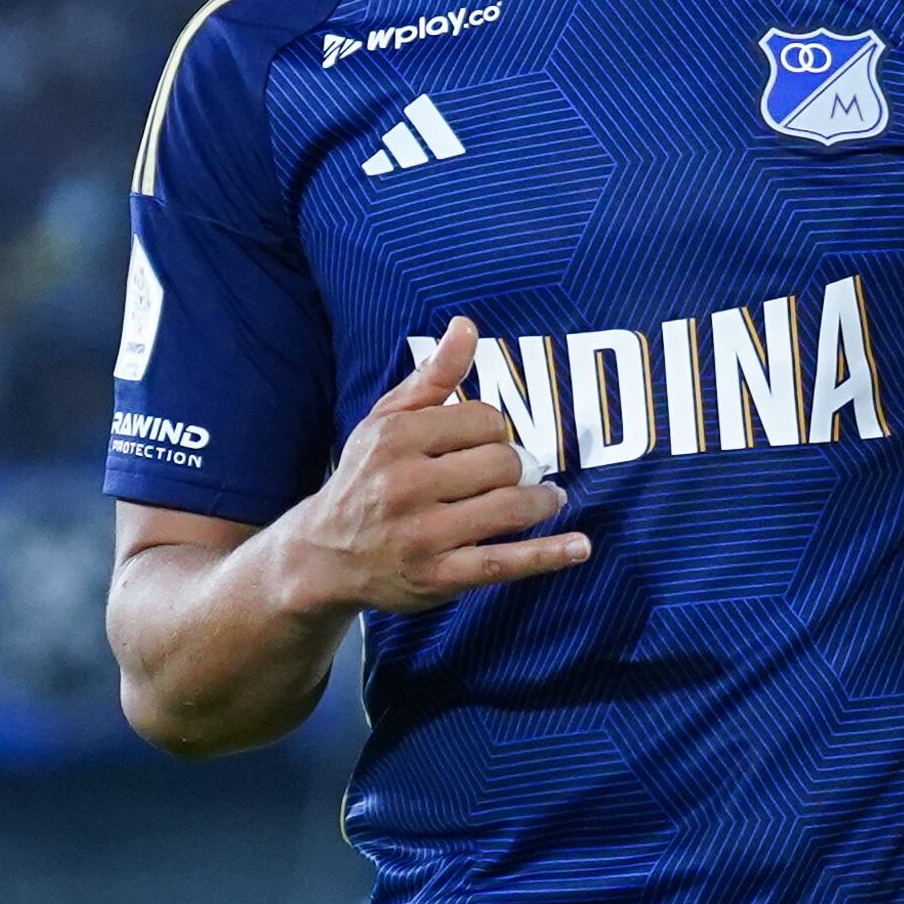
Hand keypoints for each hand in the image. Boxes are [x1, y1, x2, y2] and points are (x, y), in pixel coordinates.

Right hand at [280, 316, 590, 612]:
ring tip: (547, 499)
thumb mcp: (386, 421)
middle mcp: (405, 485)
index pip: (485, 420)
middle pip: (504, 462)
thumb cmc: (365, 478)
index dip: (496, 430)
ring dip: (542, 501)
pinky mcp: (438, 577)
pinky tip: (580, 547)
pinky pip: (504, 562)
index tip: (485, 444)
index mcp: (395, 439)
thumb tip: (467, 326)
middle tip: (511, 475)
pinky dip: (549, 554)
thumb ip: (432, 376)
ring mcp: (422, 535)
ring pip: (511, 507)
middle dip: (517, 467)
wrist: (323, 556)